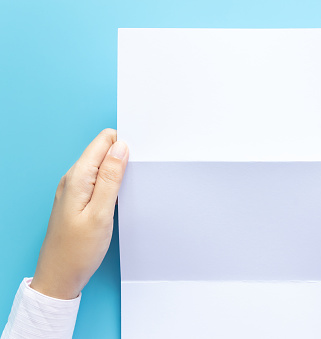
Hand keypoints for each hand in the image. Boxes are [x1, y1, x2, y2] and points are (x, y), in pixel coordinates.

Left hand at [30, 129, 128, 299]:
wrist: (60, 276)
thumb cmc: (78, 250)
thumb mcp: (100, 213)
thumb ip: (110, 178)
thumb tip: (121, 147)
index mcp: (78, 177)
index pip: (104, 140)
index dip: (124, 143)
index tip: (141, 156)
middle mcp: (73, 178)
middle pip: (103, 150)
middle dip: (124, 156)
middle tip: (139, 175)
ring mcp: (75, 188)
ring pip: (102, 165)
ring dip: (119, 170)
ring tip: (132, 187)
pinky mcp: (79, 199)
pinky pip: (98, 180)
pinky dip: (112, 183)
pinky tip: (120, 196)